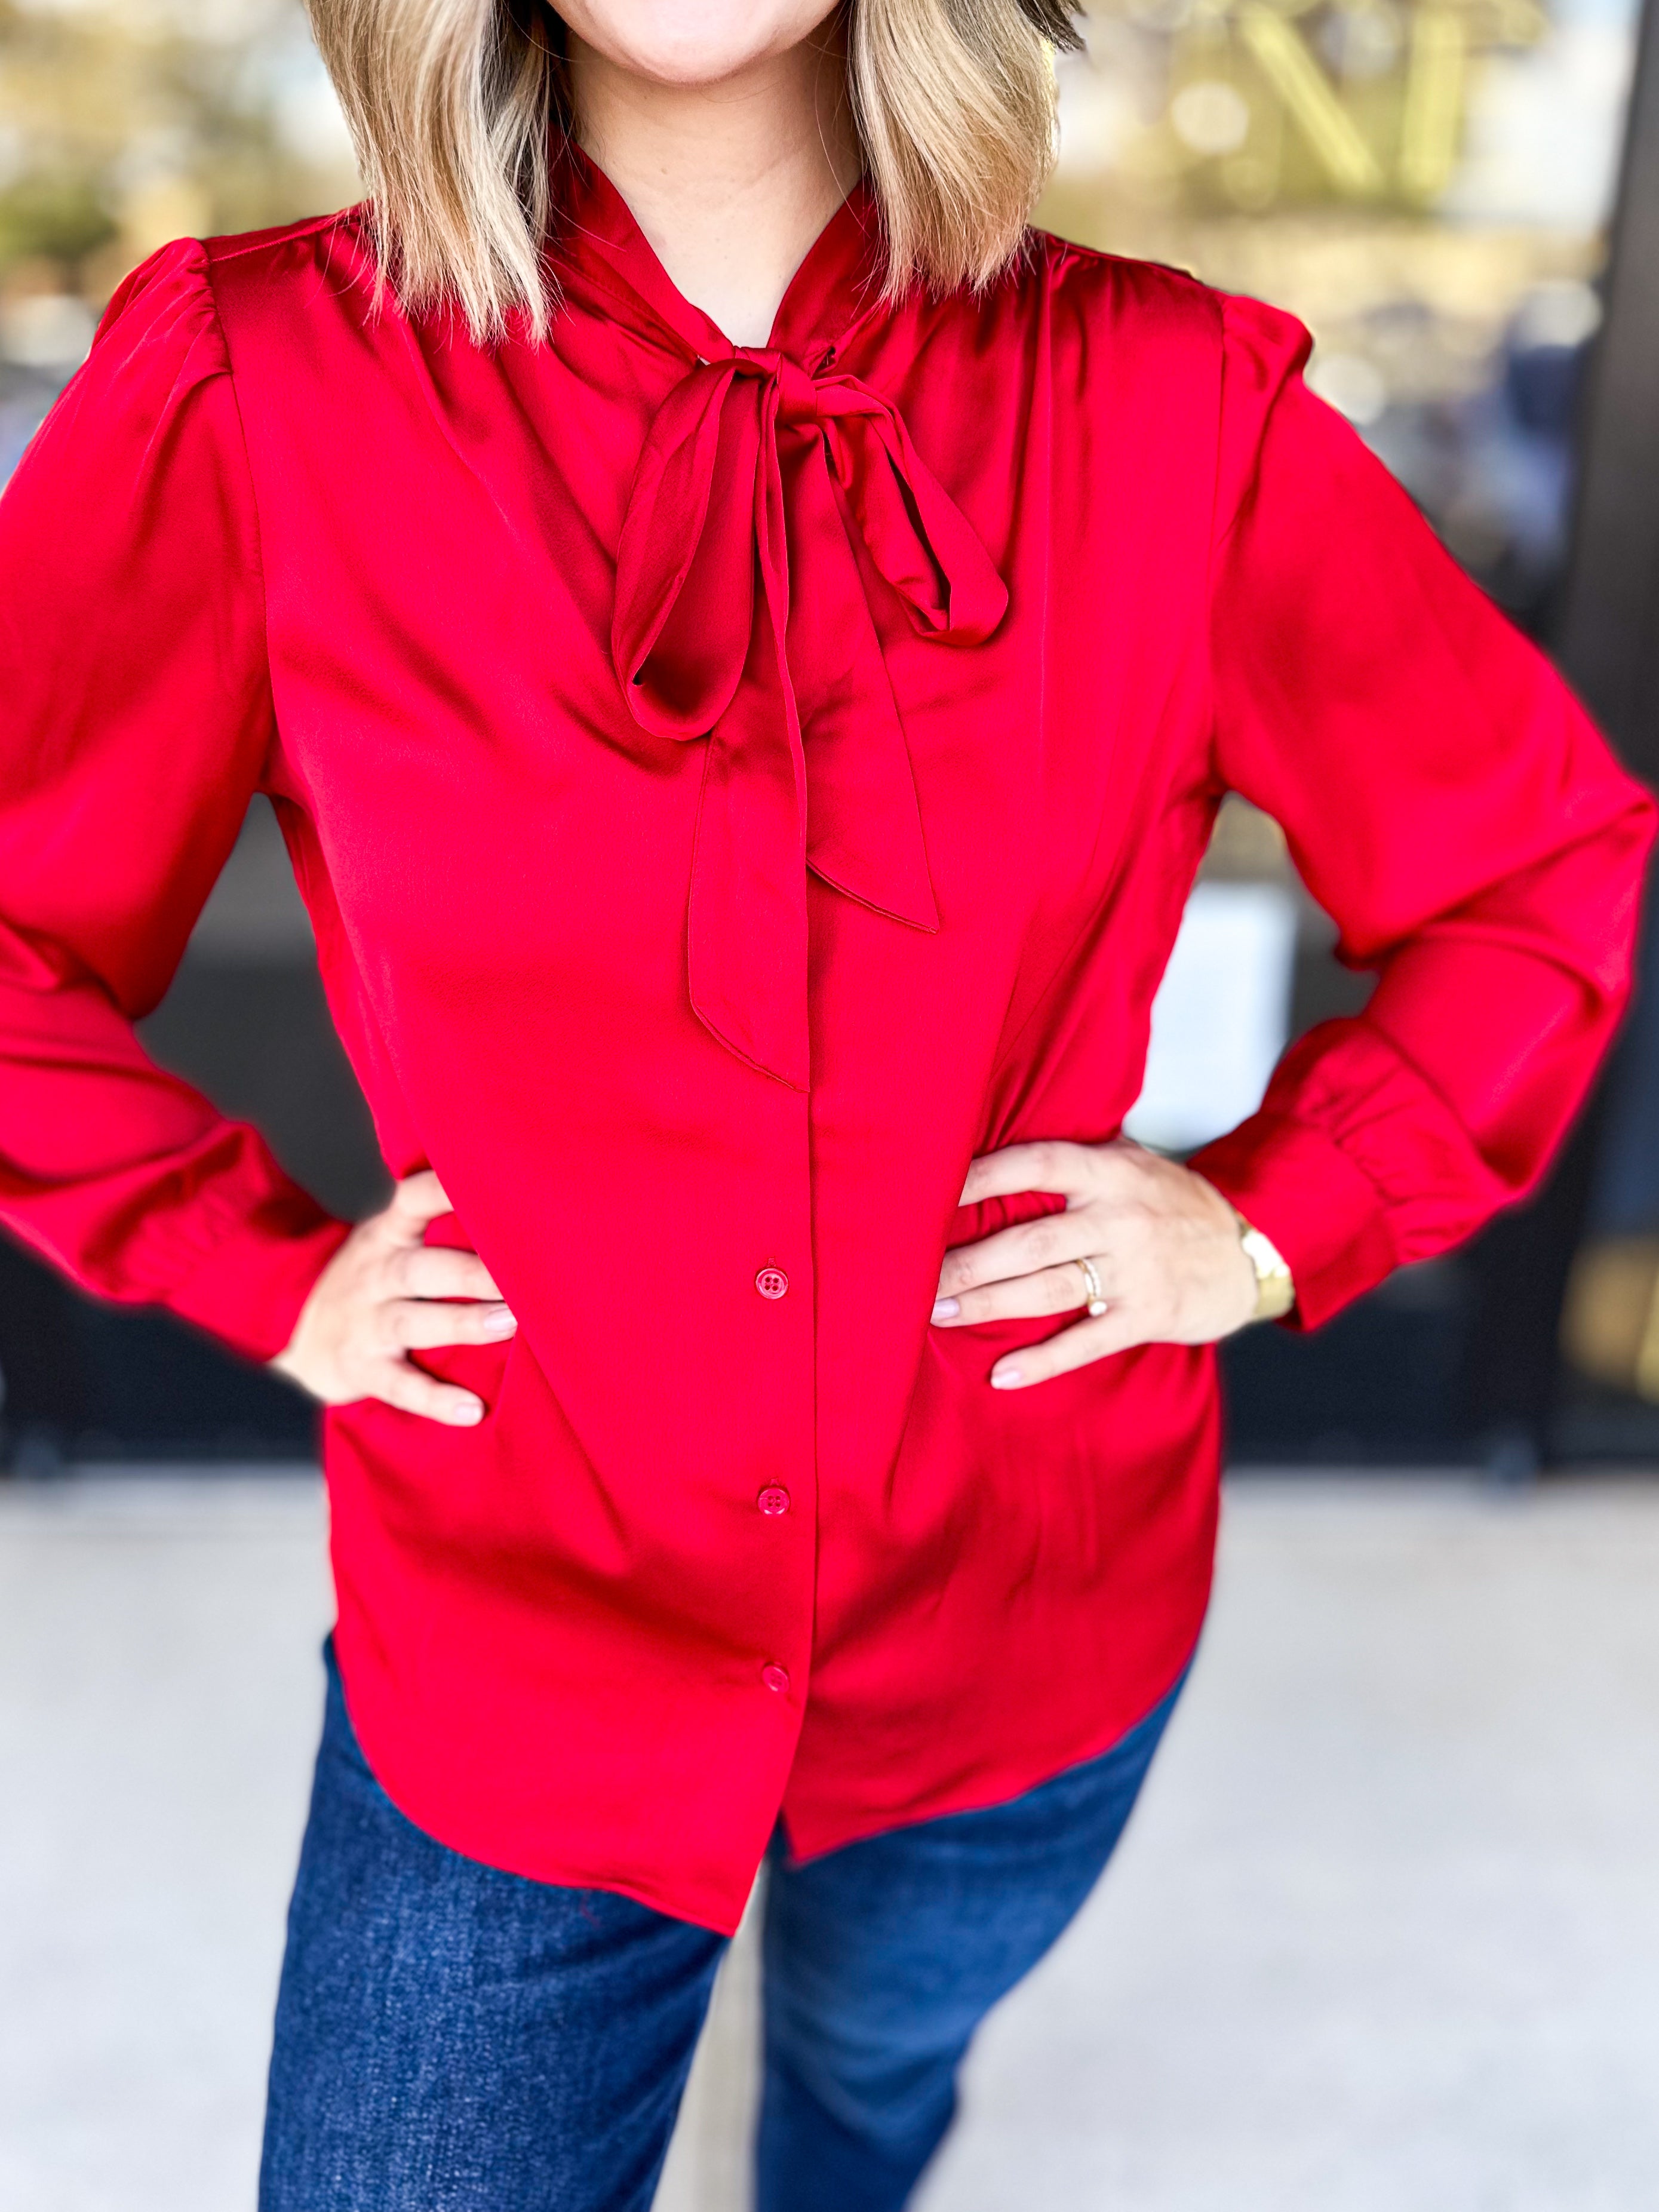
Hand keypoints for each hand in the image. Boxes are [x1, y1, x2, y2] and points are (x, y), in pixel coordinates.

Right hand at [271, 1170, 515, 1424]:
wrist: (292, 1327)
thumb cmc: (372, 1278)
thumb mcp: (389, 1239)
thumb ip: (437, 1223)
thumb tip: (515, 1203)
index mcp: (387, 1236)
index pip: (412, 1201)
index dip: (443, 1188)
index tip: (485, 1179)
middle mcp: (376, 1275)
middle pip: (421, 1268)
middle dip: (470, 1271)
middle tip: (519, 1274)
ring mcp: (366, 1323)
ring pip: (412, 1321)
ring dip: (461, 1322)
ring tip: (507, 1323)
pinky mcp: (363, 1369)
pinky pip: (400, 1385)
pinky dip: (435, 1399)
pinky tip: (472, 1410)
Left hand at [931, 1138, 1257, 1389]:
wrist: (1248, 1247)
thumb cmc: (1170, 1202)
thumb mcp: (1131, 1162)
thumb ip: (1076, 1155)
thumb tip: (997, 1136)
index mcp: (1109, 1172)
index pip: (1036, 1164)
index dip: (983, 1175)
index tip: (931, 1189)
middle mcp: (1118, 1218)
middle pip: (1030, 1239)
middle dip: (969, 1260)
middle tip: (916, 1276)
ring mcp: (1133, 1270)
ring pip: (1048, 1289)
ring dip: (989, 1303)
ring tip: (938, 1312)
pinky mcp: (1145, 1315)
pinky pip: (1086, 1341)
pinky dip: (1043, 1361)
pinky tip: (1002, 1374)